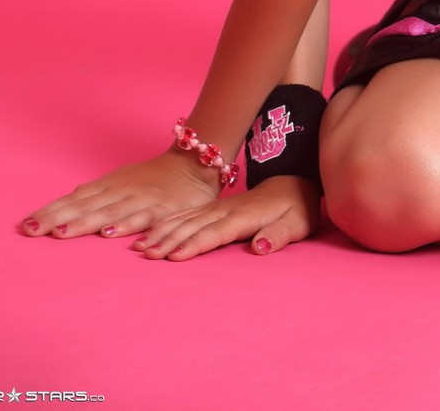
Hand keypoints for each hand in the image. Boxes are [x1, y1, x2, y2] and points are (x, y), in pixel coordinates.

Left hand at [19, 148, 223, 240]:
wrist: (197, 164)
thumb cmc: (156, 178)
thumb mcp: (123, 181)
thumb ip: (98, 194)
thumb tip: (71, 200)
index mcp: (109, 185)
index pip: (74, 199)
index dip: (51, 211)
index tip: (25, 225)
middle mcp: (120, 190)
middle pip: (84, 206)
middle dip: (57, 218)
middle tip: (31, 230)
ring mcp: (140, 199)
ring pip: (107, 212)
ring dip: (83, 223)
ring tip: (60, 234)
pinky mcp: (162, 209)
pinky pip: (141, 218)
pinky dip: (125, 225)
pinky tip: (109, 234)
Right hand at [130, 174, 322, 261]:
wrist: (293, 181)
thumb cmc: (297, 207)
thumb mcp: (297, 222)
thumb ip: (279, 235)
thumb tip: (259, 247)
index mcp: (244, 216)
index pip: (216, 233)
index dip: (195, 245)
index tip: (174, 257)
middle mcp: (226, 210)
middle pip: (193, 226)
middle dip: (169, 240)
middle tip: (147, 255)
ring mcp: (218, 207)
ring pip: (186, 219)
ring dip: (163, 231)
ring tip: (142, 246)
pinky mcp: (215, 207)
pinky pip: (187, 214)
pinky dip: (168, 222)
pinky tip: (153, 231)